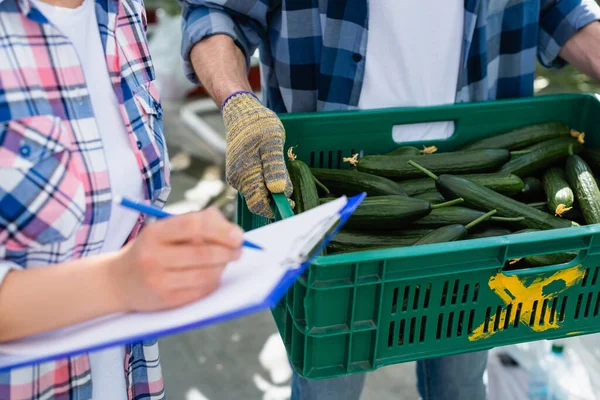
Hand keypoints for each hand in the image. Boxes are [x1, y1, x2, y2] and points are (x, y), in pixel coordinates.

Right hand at [110, 208, 243, 311]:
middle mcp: (153, 257)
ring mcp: (158, 281)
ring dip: (222, 268)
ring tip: (225, 262)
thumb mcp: (165, 230)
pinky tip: (212, 275)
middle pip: (202, 253)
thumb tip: (232, 231)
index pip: (193, 225)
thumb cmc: (152, 249)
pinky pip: (200, 291)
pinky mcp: (165, 301)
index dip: (220, 229)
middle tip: (239, 250)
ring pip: (205, 274)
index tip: (238, 235)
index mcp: (154, 233)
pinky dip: (213, 282)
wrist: (118, 281)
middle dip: (227, 251)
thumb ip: (198, 222)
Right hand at [222, 91, 292, 217]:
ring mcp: (236, 176)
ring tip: (281, 172)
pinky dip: (264, 182)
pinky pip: (253, 184)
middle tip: (290, 186)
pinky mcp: (237, 172)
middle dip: (274, 198)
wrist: (241, 112)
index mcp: (245, 175)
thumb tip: (278, 190)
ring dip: (270, 189)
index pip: (258, 205)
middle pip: (258, 200)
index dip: (275, 208)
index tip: (291, 201)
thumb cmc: (258, 124)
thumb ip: (275, 168)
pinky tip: (272, 168)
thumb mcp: (273, 143)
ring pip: (256, 192)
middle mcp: (237, 180)